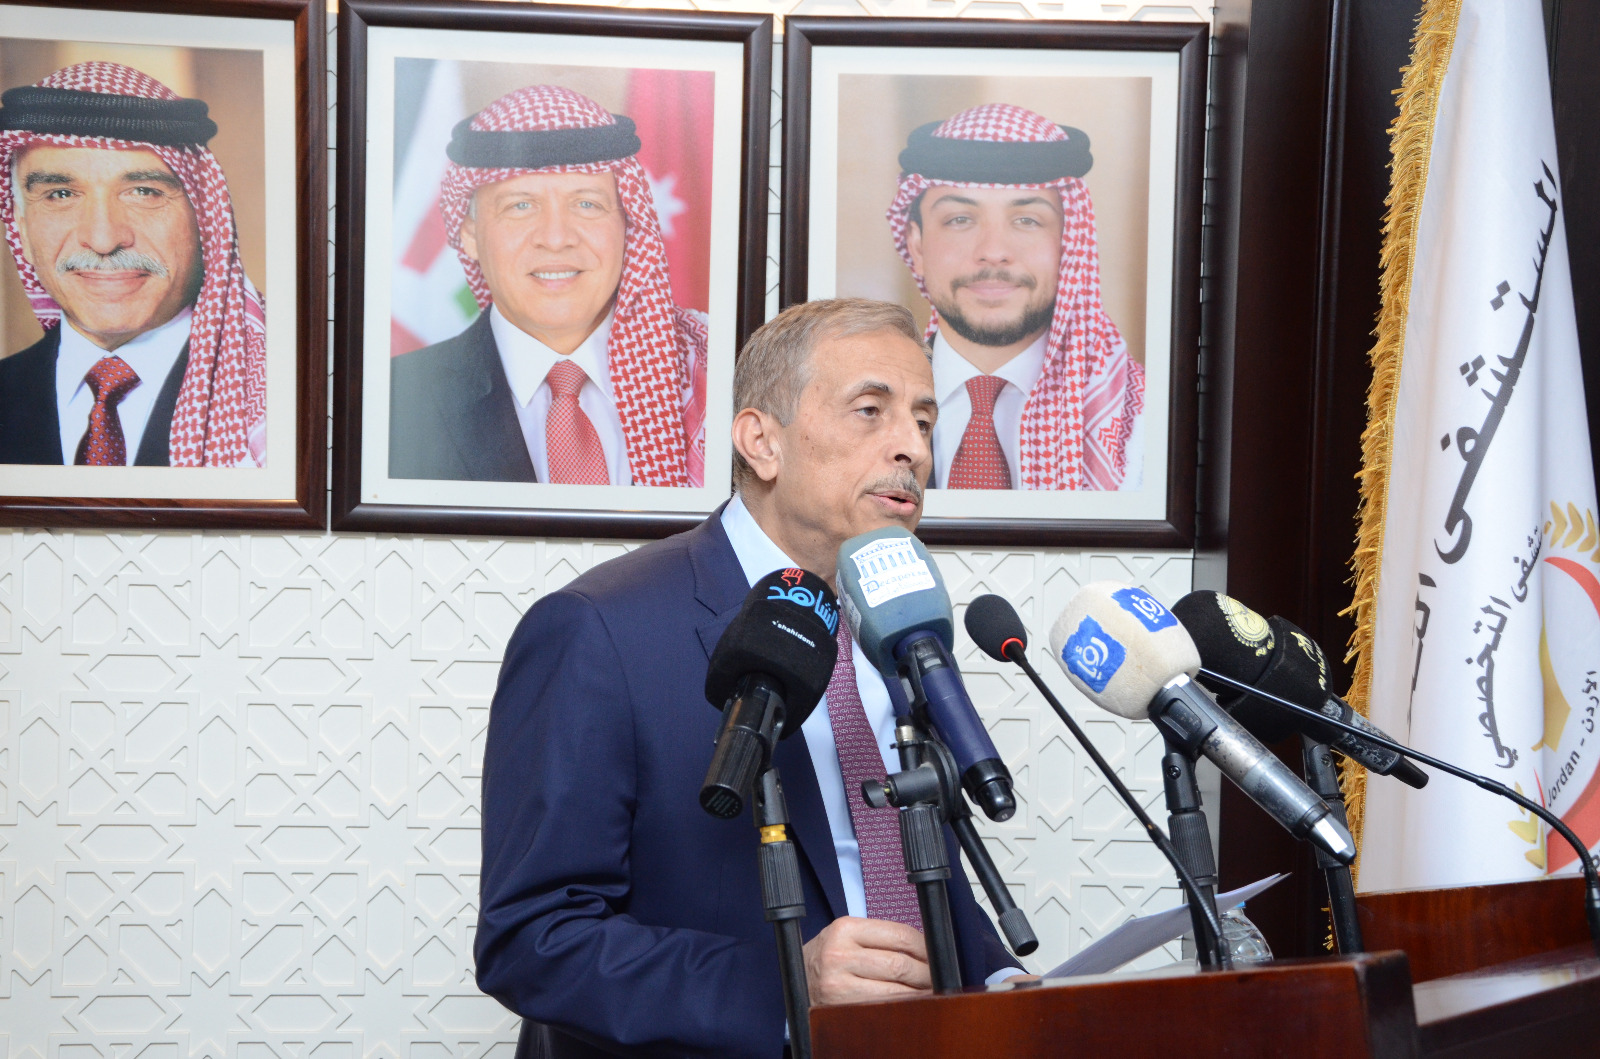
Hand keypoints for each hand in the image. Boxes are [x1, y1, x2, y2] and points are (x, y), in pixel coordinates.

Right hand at [803, 916, 930, 1004]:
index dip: (925, 947)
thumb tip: (926, 949)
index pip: (899, 935)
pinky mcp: (839, 1006)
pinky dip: (902, 1006)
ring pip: (894, 989)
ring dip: (918, 992)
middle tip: (936, 977)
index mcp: (845, 928)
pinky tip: (910, 1003)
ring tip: (928, 991)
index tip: (936, 956)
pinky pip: (881, 1007)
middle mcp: (839, 954)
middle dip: (926, 973)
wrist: (796, 976)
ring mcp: (837, 983)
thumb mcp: (848, 935)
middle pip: (899, 964)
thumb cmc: (829, 954)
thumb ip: (881, 937)